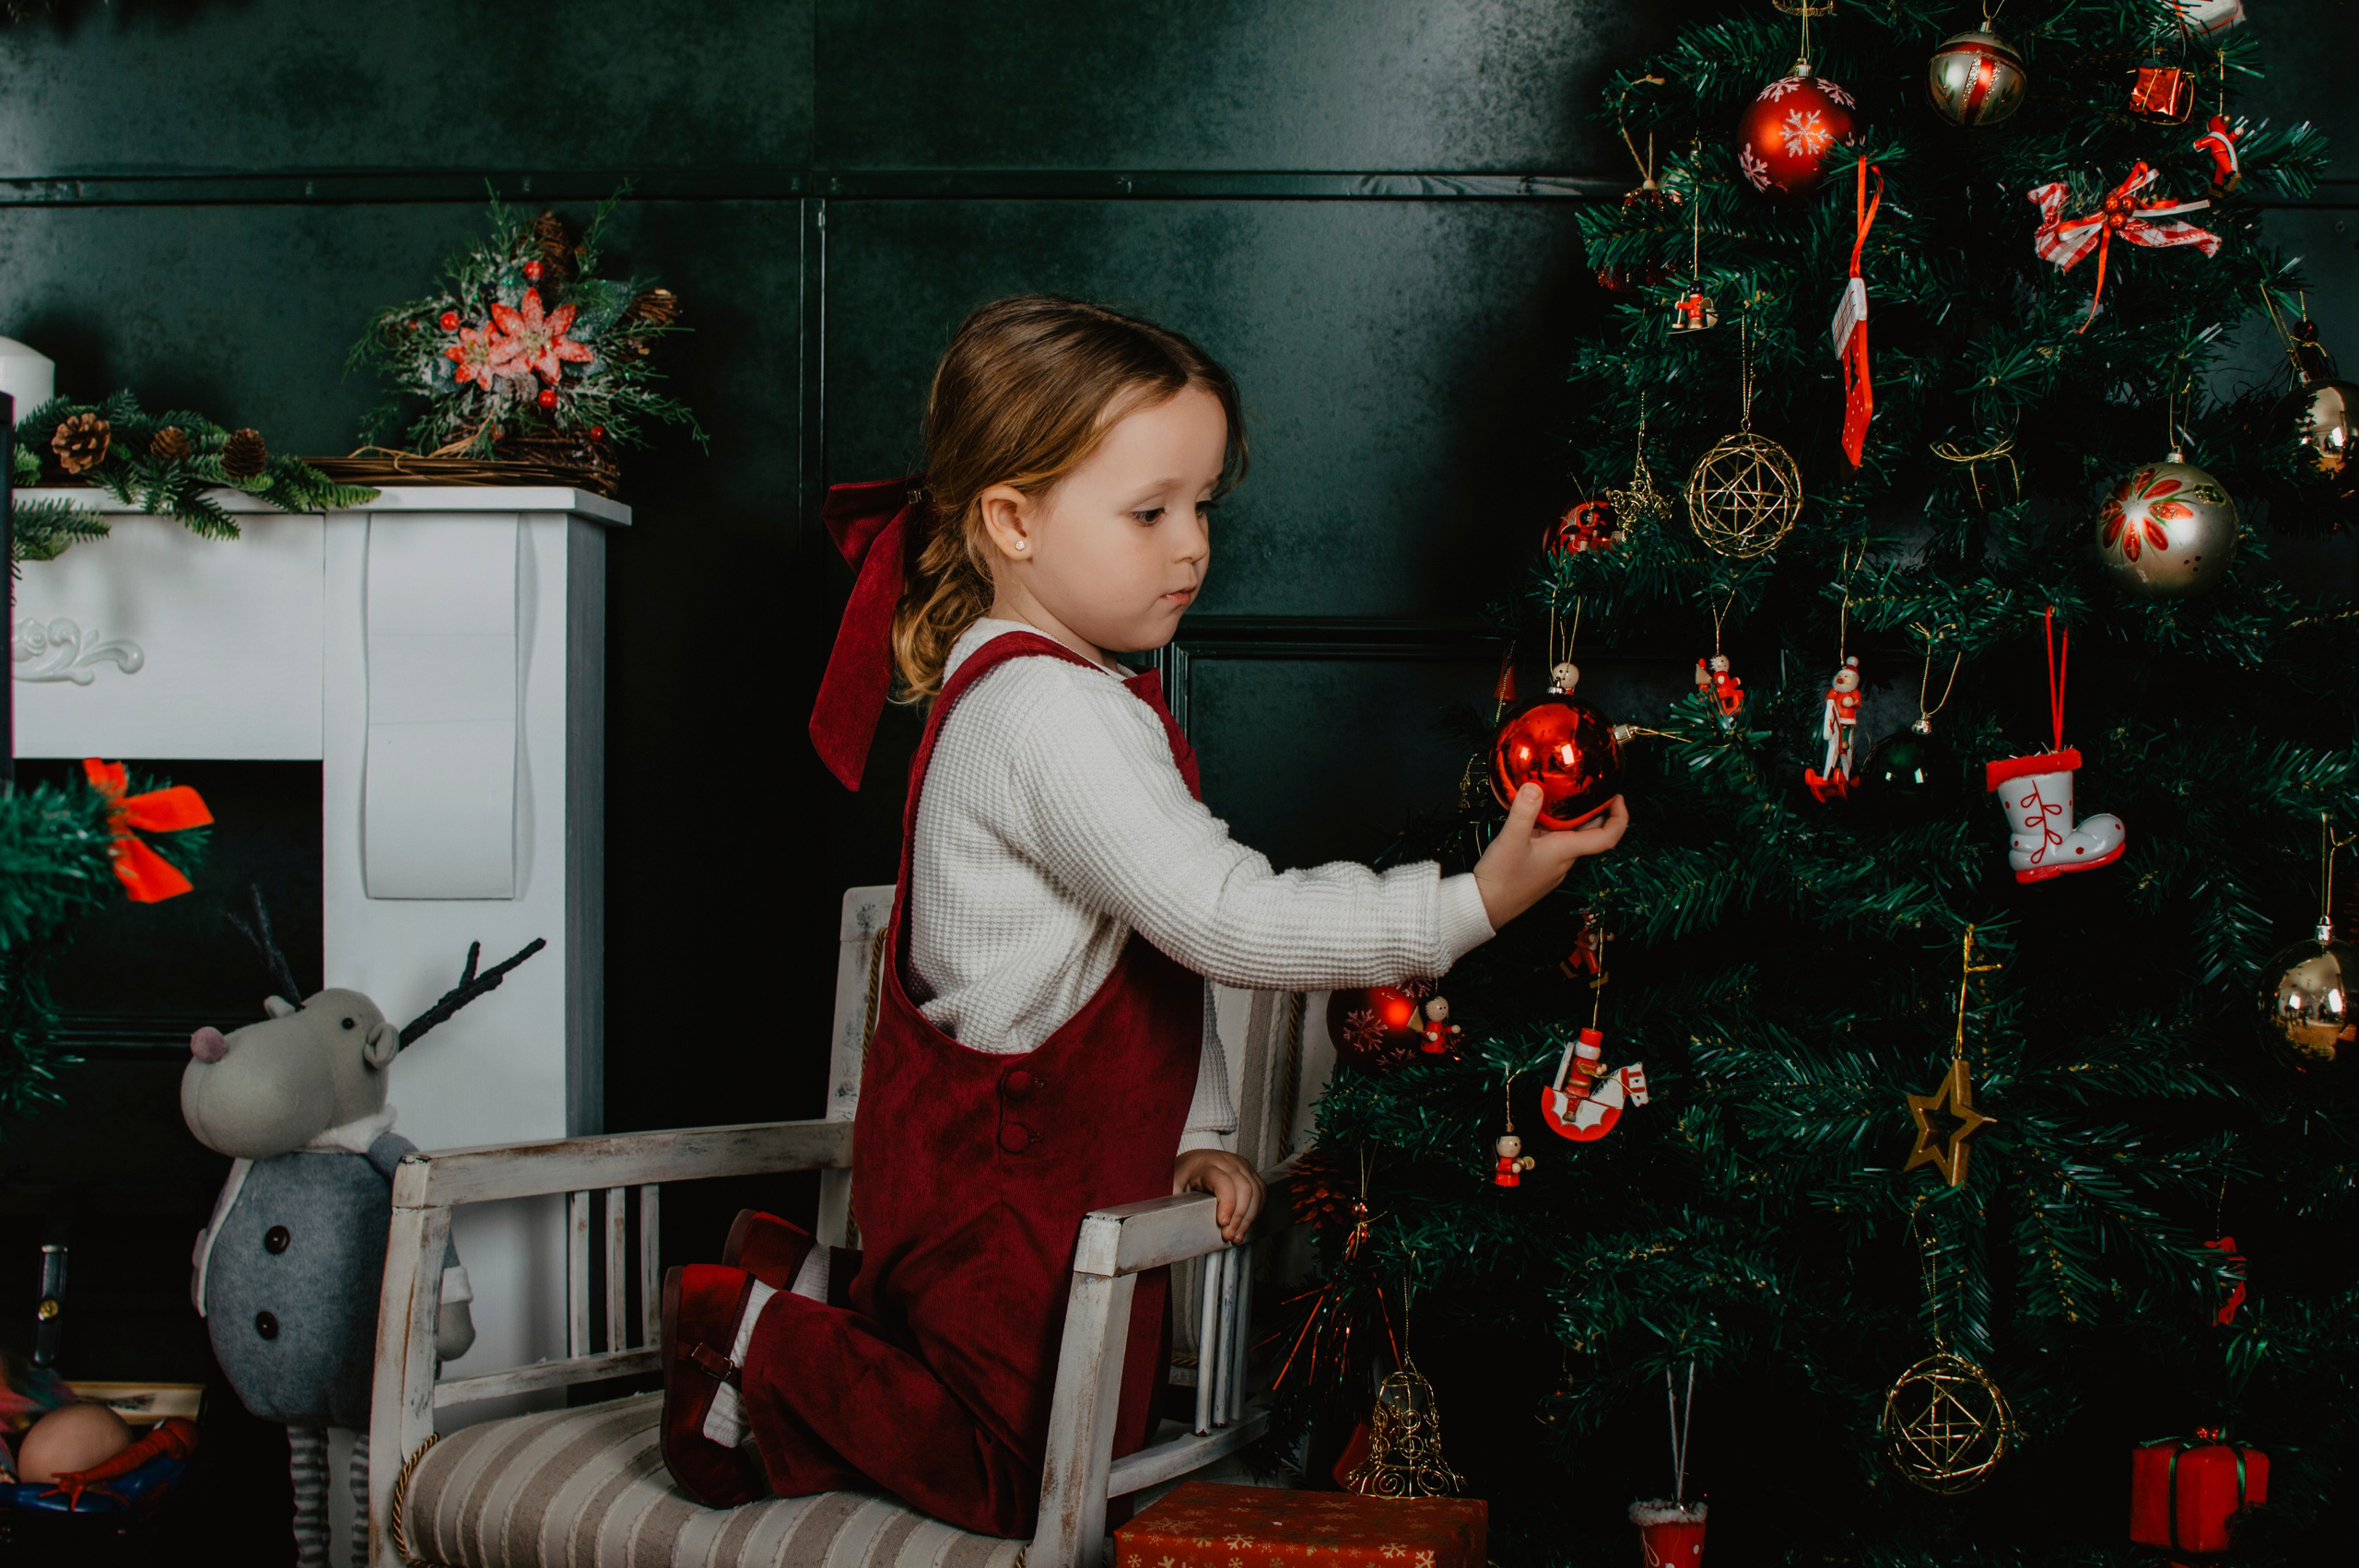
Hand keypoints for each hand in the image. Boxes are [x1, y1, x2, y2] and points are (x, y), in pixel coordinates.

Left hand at [1173, 1149, 1264, 1244]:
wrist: (1191, 1162)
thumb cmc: (1181, 1175)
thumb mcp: (1171, 1187)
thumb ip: (1173, 1202)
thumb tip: (1174, 1223)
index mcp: (1205, 1164)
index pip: (1223, 1182)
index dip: (1227, 1204)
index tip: (1223, 1224)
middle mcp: (1226, 1161)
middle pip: (1244, 1188)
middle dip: (1239, 1216)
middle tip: (1229, 1235)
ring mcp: (1240, 1165)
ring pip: (1256, 1191)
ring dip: (1249, 1217)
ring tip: (1237, 1234)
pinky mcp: (1249, 1171)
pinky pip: (1261, 1191)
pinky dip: (1257, 1209)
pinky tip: (1246, 1223)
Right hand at [1472, 788, 1628, 929]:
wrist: (1486, 907)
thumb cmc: (1501, 878)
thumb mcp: (1510, 840)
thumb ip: (1523, 812)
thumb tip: (1534, 786)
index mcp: (1566, 850)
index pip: (1608, 837)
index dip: (1620, 816)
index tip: (1617, 797)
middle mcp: (1565, 859)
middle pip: (1591, 833)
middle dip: (1595, 810)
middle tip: (1588, 788)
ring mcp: (1554, 865)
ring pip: (1573, 838)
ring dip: (1574, 818)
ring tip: (1563, 795)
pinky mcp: (1541, 867)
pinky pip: (1556, 844)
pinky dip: (1555, 827)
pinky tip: (1538, 817)